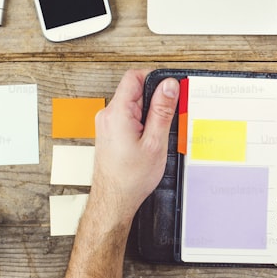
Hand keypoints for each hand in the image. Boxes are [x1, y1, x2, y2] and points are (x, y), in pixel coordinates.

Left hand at [86, 69, 179, 232]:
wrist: (114, 200)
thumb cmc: (130, 178)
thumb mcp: (155, 142)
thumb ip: (162, 111)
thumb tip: (169, 86)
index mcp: (117, 113)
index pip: (134, 77)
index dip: (155, 78)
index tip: (170, 89)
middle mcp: (108, 115)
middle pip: (135, 90)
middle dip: (155, 100)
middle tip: (167, 117)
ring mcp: (106, 124)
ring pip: (132, 104)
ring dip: (148, 113)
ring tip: (156, 133)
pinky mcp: (109, 132)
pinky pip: (127, 116)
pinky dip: (141, 122)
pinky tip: (148, 139)